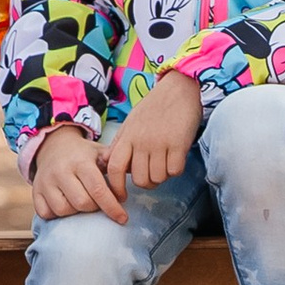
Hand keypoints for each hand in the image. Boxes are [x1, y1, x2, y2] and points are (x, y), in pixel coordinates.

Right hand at [29, 126, 124, 222]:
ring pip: (63, 210)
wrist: (52, 145)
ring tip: (81, 201)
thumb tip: (132, 173)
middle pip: (82, 203)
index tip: (122, 218)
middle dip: (95, 207)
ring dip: (76, 211)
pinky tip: (65, 205)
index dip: (112, 207)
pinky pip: (46, 213)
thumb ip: (115, 164)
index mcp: (80, 162)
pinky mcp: (35, 192)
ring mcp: (45, 183)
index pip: (98, 190)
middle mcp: (61, 172)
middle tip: (98, 201)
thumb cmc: (82, 154)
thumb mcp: (100, 152)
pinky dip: (57, 214)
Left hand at [107, 68, 204, 194]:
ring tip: (165, 162)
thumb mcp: (131, 123)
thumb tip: (105, 162)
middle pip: (139, 179)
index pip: (114, 167)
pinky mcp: (179, 144)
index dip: (115, 186)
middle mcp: (141, 141)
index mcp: (127, 136)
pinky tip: (176, 158)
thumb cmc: (154, 107)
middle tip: (153, 173)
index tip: (121, 196)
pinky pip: (175, 171)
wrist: (179, 88)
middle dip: (147, 182)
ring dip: (163, 175)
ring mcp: (160, 143)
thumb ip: (120, 143)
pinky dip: (176, 169)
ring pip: (158, 178)